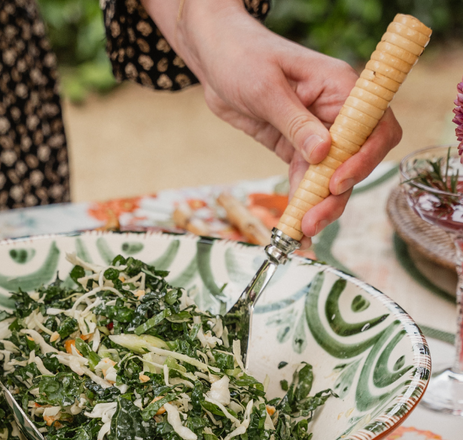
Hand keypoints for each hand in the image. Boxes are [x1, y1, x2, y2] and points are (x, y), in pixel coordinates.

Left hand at [147, 0, 401, 239]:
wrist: (215, 60)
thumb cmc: (243, 58)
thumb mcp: (266, 89)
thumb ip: (295, 123)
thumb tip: (322, 153)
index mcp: (340, 88)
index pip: (374, 126)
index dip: (365, 158)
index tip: (337, 181)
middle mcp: (335, 113)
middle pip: (356, 159)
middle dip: (338, 193)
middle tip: (312, 220)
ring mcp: (317, 133)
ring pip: (332, 176)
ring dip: (320, 204)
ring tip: (301, 229)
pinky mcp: (296, 148)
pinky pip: (306, 179)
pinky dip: (302, 200)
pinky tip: (294, 221)